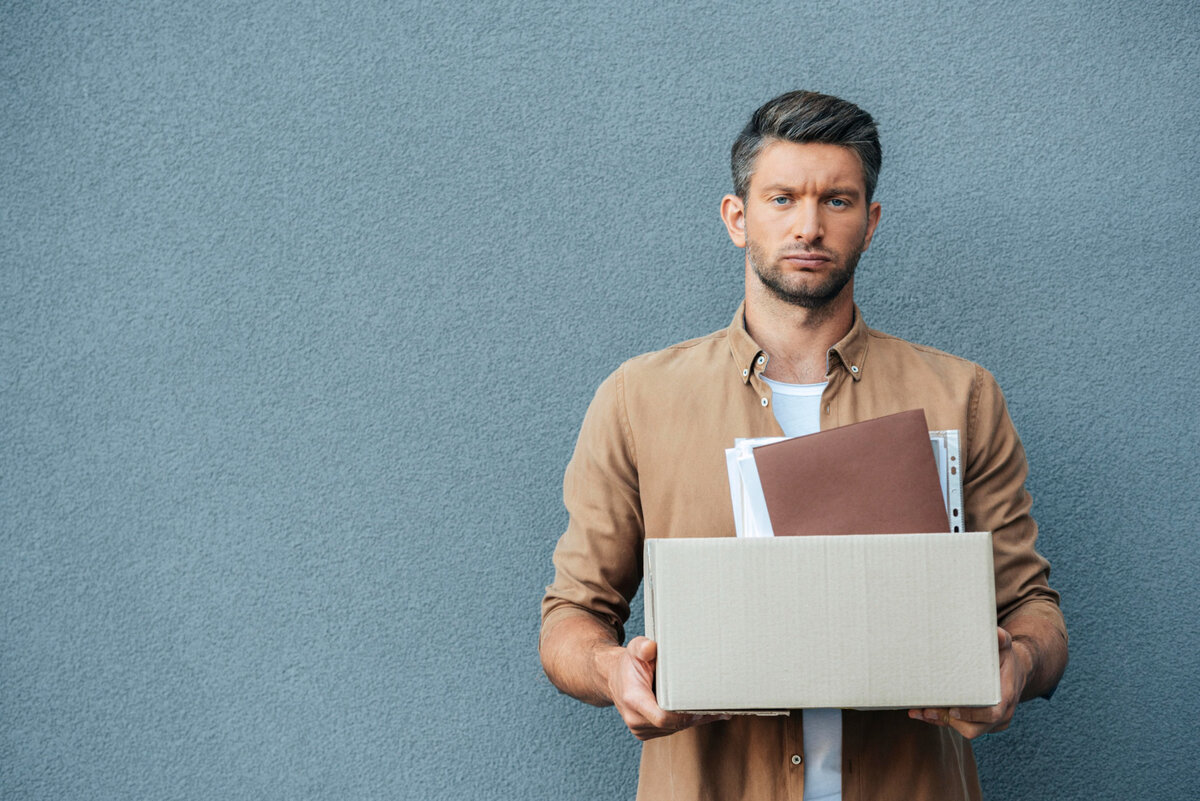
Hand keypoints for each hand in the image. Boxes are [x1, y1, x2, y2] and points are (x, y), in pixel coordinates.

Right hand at [601, 636, 729, 740]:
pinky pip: (672, 730)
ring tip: (715, 707)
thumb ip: (642, 647)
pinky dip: (687, 721)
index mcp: (633, 700)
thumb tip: (651, 647)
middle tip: (719, 705)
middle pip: (674, 725)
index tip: (702, 704)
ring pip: (675, 729)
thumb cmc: (628, 663)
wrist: (613, 678)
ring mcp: (641, 729)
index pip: (663, 717)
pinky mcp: (646, 732)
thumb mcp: (634, 648)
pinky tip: (704, 712)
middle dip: (696, 715)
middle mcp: (635, 719)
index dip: (684, 714)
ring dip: (694, 719)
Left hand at [907, 627, 1030, 739]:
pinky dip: (942, 721)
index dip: (972, 715)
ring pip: (964, 729)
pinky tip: (922, 713)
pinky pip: (960, 726)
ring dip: (940, 722)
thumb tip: (996, 633)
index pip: (991, 714)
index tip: (953, 709)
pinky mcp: (981, 724)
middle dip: (949, 721)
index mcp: (1006, 698)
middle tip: (927, 710)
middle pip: (974, 729)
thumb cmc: (1006, 659)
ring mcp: (991, 723)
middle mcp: (1001, 715)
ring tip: (919, 711)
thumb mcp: (1005, 648)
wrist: (1016, 673)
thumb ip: (1001, 640)